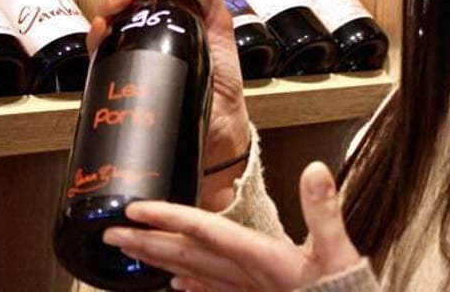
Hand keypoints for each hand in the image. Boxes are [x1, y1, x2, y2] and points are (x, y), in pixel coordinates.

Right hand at [89, 0, 251, 209]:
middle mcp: (143, 32)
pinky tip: (105, 26)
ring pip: (104, 18)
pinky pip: (99, 51)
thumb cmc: (221, 80)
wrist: (220, 125)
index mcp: (166, 16)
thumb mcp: (221, 27)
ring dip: (109, 1)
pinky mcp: (119, 76)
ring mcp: (129, 53)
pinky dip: (96, 33)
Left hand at [103, 162, 362, 291]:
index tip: (135, 210)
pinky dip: (190, 285)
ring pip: (191, 274)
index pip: (203, 231)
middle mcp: (245, 277)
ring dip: (158, 261)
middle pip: (185, 255)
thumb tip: (314, 169)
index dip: (167, 217)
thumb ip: (324, 210)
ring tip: (129, 253)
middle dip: (145, 243)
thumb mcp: (339, 253)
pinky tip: (175, 283)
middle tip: (110, 234)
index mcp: (260, 259)